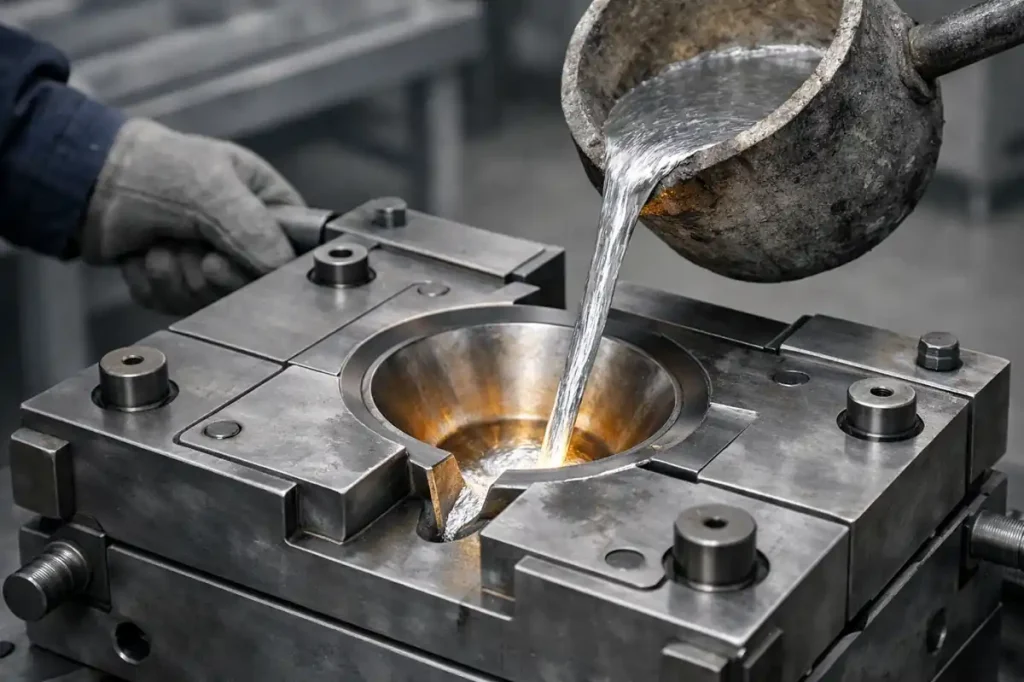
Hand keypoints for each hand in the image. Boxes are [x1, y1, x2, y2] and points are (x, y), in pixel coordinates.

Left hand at [81, 118, 303, 314]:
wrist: (86, 180)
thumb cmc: (151, 166)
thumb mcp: (212, 189)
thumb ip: (254, 229)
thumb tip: (281, 269)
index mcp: (266, 204)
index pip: (294, 251)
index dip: (267, 267)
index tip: (228, 259)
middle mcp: (245, 236)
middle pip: (251, 286)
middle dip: (208, 272)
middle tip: (190, 248)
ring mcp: (212, 262)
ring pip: (213, 301)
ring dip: (177, 276)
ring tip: (159, 243)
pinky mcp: (180, 284)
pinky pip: (178, 307)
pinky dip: (154, 285)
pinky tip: (144, 256)